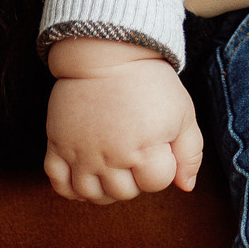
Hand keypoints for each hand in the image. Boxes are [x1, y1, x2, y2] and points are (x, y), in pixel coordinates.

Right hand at [44, 38, 203, 203]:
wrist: (107, 52)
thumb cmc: (149, 81)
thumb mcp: (183, 112)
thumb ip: (190, 153)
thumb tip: (186, 186)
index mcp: (145, 148)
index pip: (156, 183)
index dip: (162, 166)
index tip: (158, 146)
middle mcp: (111, 156)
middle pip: (125, 193)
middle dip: (136, 178)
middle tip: (136, 153)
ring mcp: (81, 153)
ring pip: (92, 195)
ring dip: (106, 189)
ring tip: (113, 169)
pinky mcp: (58, 144)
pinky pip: (58, 183)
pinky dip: (70, 189)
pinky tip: (84, 177)